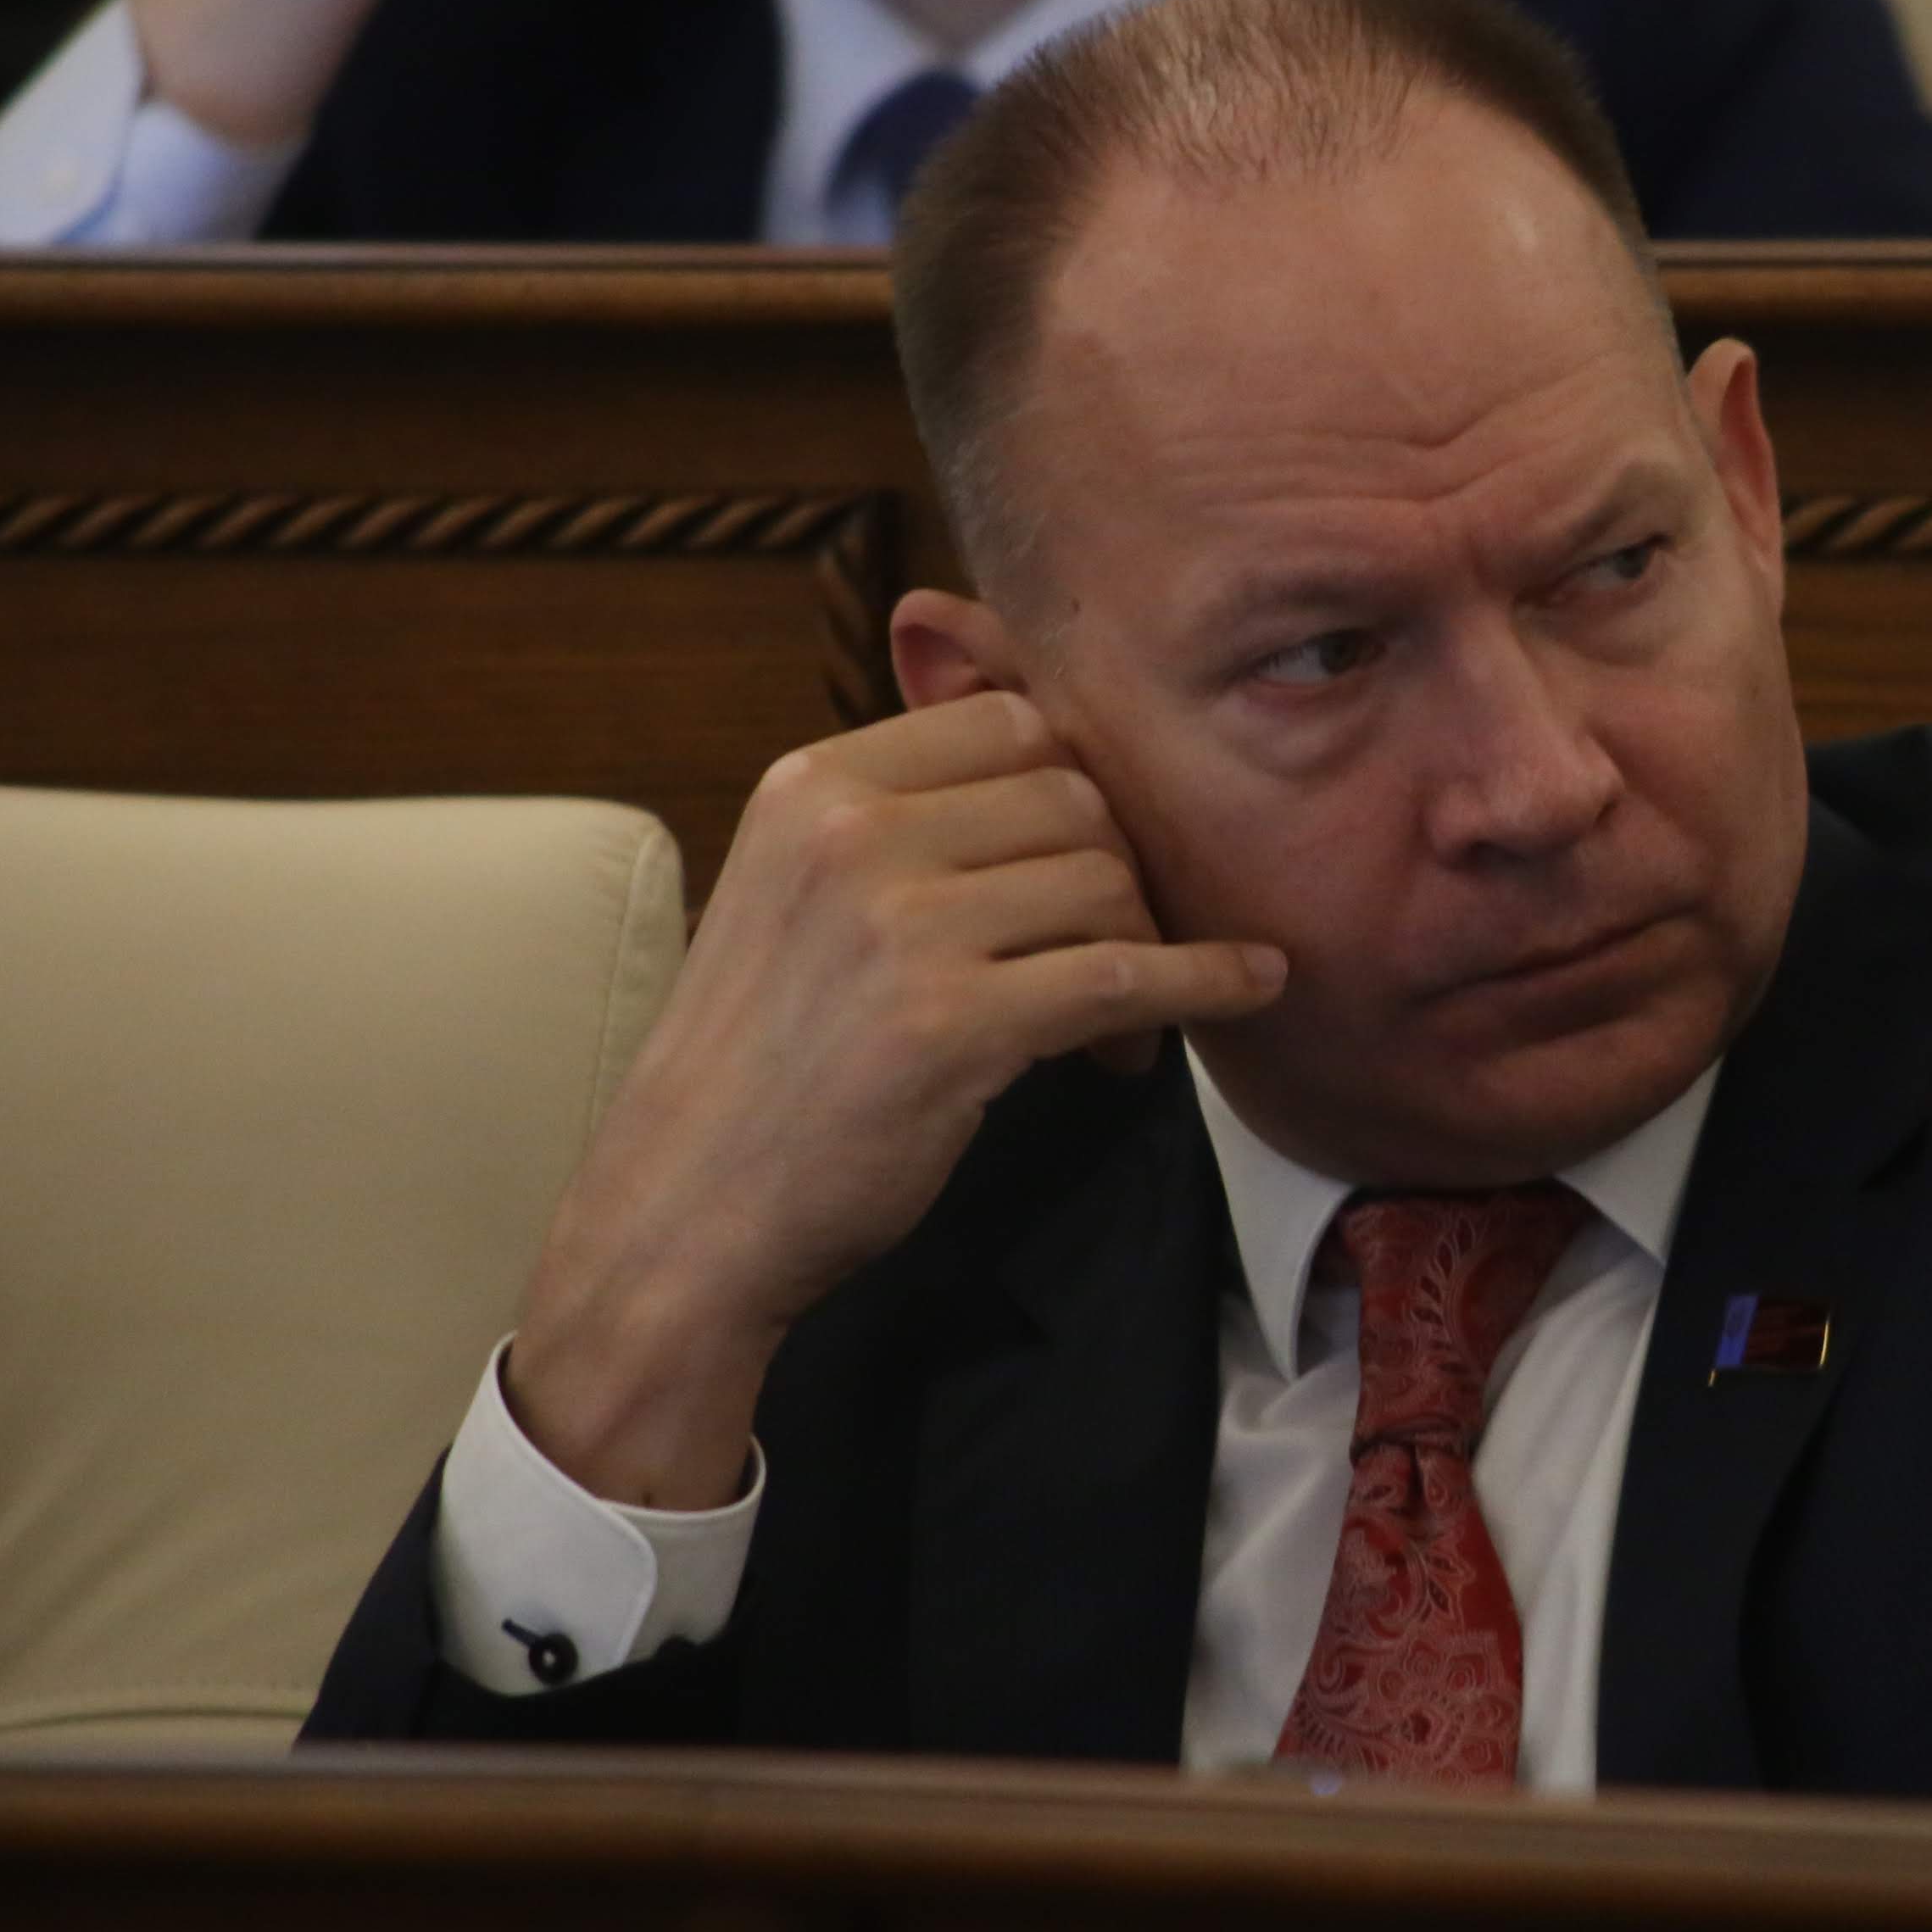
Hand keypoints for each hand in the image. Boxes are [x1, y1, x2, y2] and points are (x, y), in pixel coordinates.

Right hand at [503, 695, 1288, 1507]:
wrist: (684, 1209)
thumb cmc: (756, 1064)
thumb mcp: (793, 895)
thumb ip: (895, 821)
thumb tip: (1052, 763)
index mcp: (812, 785)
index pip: (1009, 722)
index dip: (1074, 788)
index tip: (1088, 859)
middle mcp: (850, 834)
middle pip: (1071, 796)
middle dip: (1117, 870)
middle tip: (1113, 950)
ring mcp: (900, 926)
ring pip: (1104, 881)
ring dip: (1143, 944)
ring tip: (1115, 1027)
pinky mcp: (951, 1024)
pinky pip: (1125, 976)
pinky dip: (1204, 981)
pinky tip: (1247, 988)